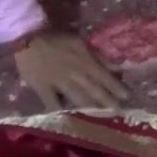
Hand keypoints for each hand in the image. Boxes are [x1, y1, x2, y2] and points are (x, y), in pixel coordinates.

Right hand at [13, 30, 130, 110]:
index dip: (117, 88)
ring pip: (78, 98)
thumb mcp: (82, 44)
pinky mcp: (43, 88)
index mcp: (85, 62)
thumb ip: (99, 57)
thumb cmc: (57, 38)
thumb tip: (117, 67)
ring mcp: (59, 82)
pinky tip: (67, 120)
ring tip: (101, 117)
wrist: (29, 37)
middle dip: (108, 102)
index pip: (105, 77)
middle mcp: (75, 74)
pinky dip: (60, 110)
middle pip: (94, 90)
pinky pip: (52, 102)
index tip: (127, 97)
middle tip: (119, 112)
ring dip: (90, 108)